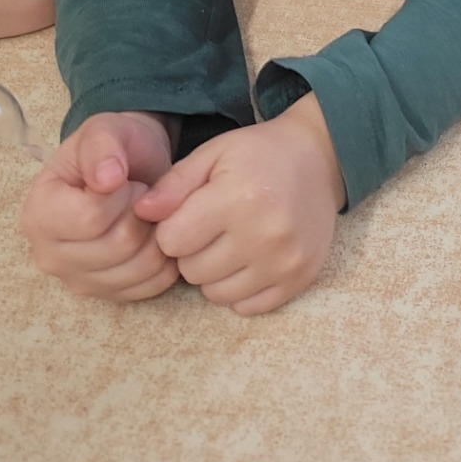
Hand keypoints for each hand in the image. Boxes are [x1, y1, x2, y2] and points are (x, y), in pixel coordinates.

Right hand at [20, 110, 178, 301]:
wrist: (127, 170)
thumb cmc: (111, 149)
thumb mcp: (104, 130)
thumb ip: (102, 147)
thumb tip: (107, 179)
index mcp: (38, 215)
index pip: (91, 219)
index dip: (122, 195)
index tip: (124, 179)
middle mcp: (49, 256)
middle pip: (119, 245)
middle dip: (142, 212)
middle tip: (139, 194)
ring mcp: (78, 281)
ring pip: (141, 267)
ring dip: (157, 232)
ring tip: (146, 211)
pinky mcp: (108, 295)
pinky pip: (153, 284)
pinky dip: (165, 257)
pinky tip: (153, 233)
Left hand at [134, 94, 344, 316]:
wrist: (320, 159)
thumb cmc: (259, 154)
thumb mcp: (213, 154)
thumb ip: (174, 184)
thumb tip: (140, 213)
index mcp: (237, 197)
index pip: (172, 241)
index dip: (172, 229)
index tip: (187, 215)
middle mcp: (263, 233)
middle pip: (192, 272)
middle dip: (192, 251)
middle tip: (212, 228)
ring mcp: (284, 260)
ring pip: (216, 294)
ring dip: (214, 273)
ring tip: (231, 242)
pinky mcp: (299, 278)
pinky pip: (247, 307)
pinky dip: (241, 289)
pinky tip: (250, 259)